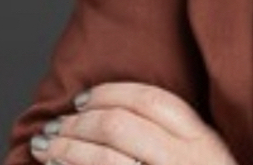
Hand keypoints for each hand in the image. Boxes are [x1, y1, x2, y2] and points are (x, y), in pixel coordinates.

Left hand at [29, 82, 236, 164]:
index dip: (110, 93)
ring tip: (46, 146)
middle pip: (121, 124)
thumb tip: (117, 113)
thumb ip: (177, 137)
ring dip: (67, 148)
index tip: (82, 98)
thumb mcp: (206, 160)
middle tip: (57, 124)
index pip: (151, 100)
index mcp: (203, 140)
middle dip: (80, 121)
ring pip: (104, 157)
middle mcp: (184, 160)